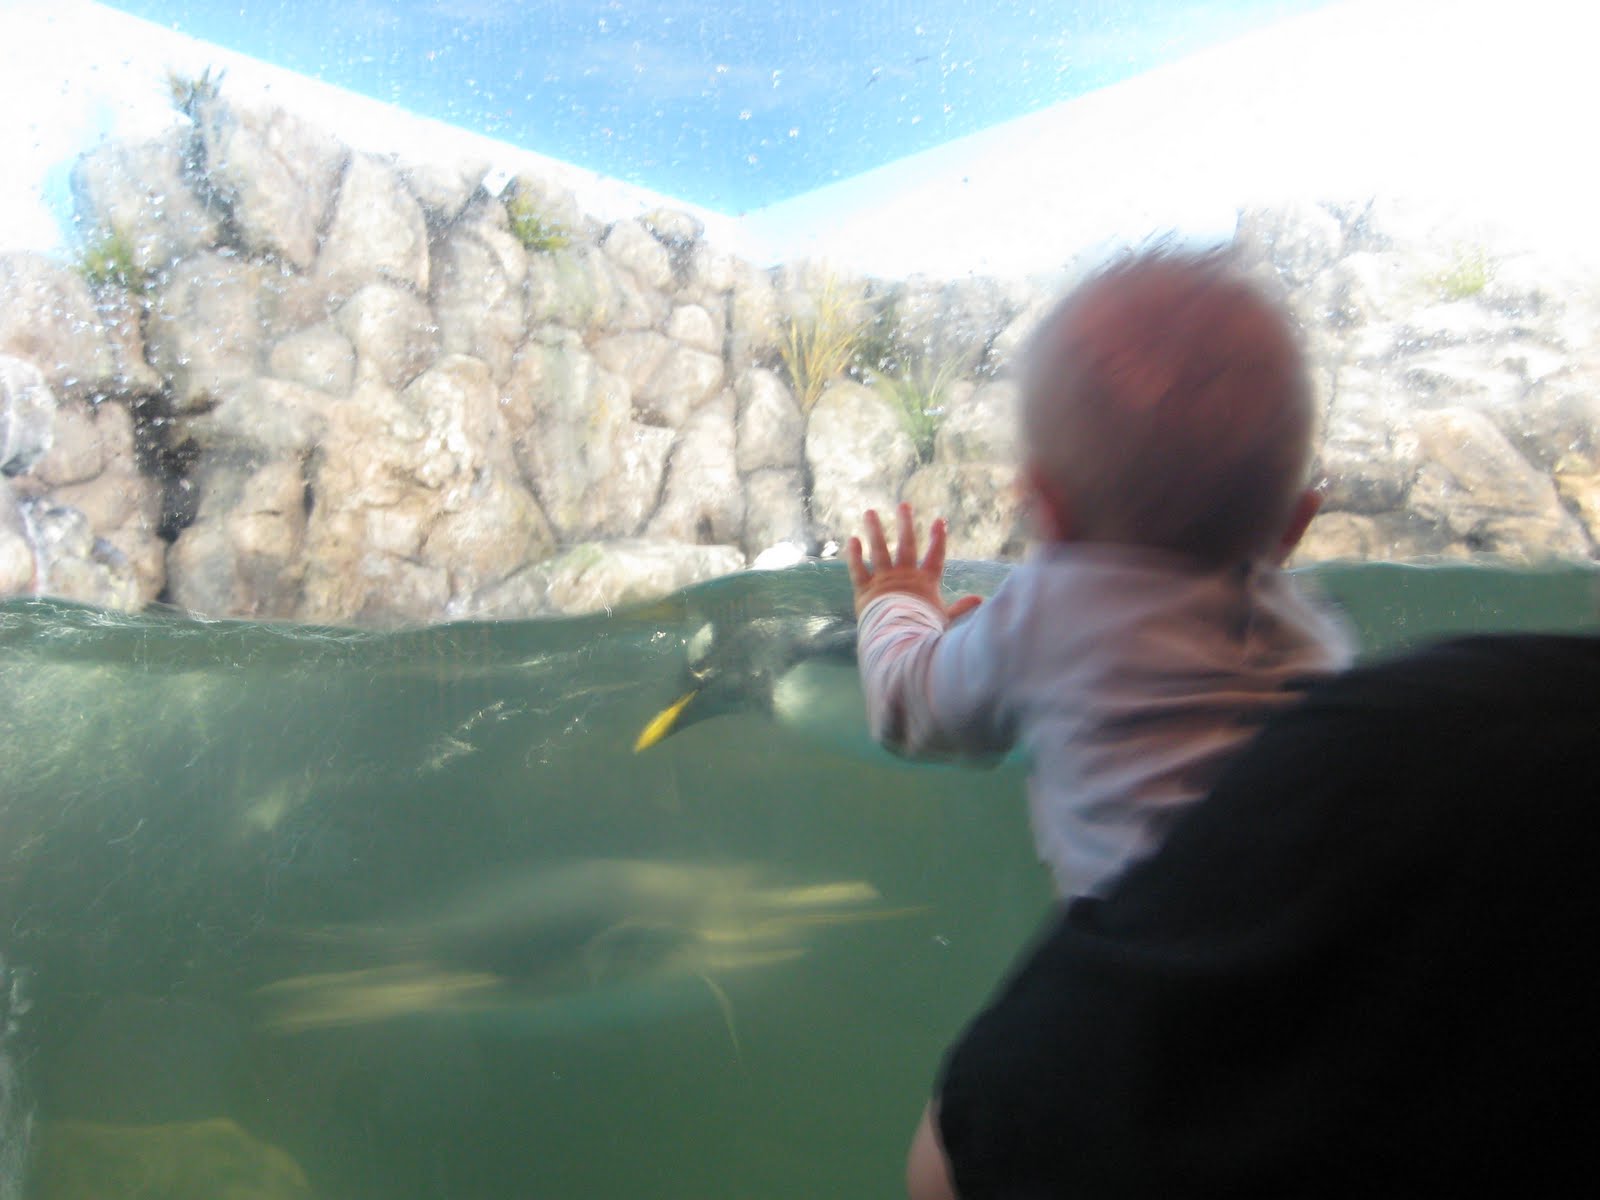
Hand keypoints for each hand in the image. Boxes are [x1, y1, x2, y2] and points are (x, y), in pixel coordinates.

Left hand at [845, 503, 982, 620]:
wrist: (900, 639)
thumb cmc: (924, 631)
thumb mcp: (945, 618)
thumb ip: (961, 607)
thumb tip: (982, 601)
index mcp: (925, 582)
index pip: (935, 556)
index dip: (938, 538)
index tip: (939, 520)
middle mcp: (905, 576)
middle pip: (906, 545)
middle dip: (905, 524)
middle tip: (903, 505)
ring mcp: (884, 581)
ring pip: (879, 550)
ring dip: (875, 530)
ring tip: (870, 512)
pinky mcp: (865, 590)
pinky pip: (858, 569)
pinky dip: (854, 555)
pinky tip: (852, 539)